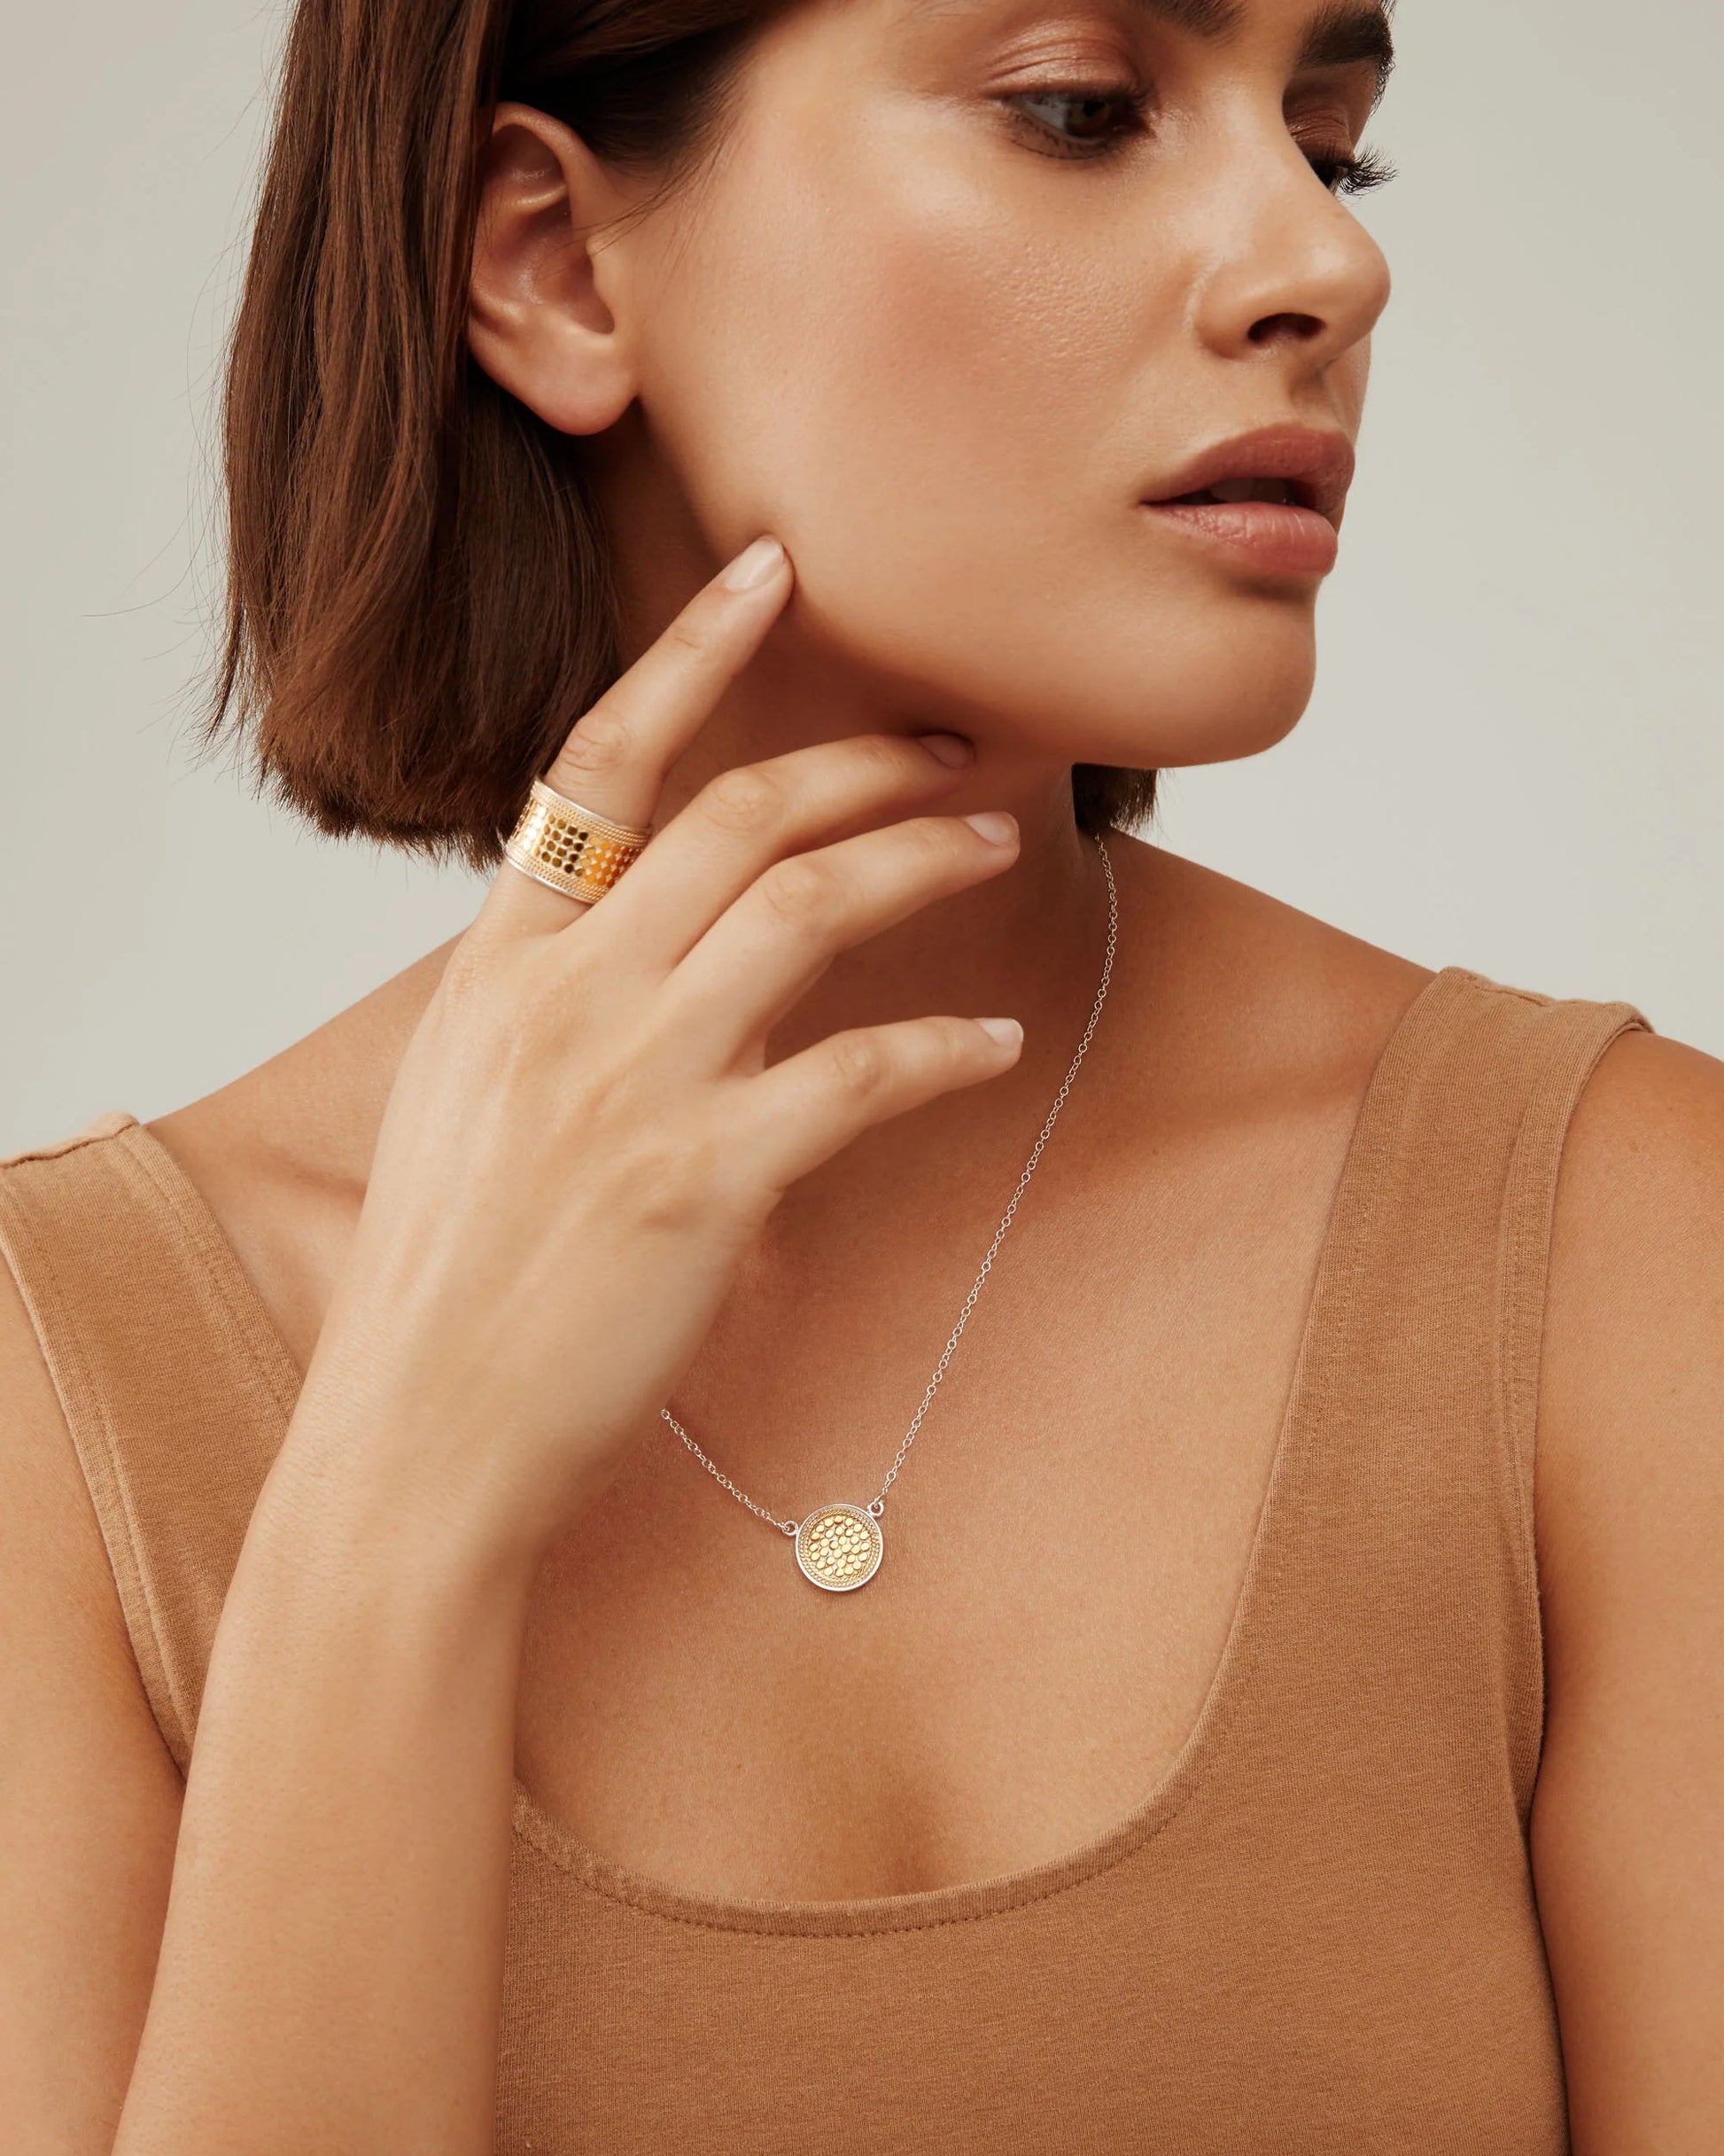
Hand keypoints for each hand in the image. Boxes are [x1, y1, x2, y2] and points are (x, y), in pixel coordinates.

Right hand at [283, 535, 1023, 1566]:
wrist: (421, 1430)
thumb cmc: (447, 1274)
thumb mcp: (465, 1096)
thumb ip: (554, 999)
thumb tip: (660, 949)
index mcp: (500, 960)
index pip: (603, 758)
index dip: (693, 650)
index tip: (770, 570)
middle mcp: (565, 992)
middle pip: (742, 815)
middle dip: (862, 759)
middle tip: (950, 746)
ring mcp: (635, 1078)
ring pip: (810, 908)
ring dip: (922, 858)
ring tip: (994, 843)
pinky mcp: (707, 1175)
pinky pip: (859, 1072)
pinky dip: (942, 1049)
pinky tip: (992, 1044)